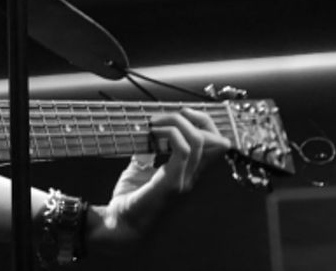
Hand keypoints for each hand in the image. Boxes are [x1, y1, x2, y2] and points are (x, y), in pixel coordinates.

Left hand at [91, 107, 230, 251]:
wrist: (119, 224)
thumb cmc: (129, 199)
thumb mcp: (139, 168)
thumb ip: (146, 152)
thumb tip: (144, 133)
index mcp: (187, 173)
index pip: (214, 146)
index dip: (205, 123)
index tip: (183, 112)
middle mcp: (190, 177)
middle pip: (216, 141)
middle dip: (200, 118)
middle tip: (176, 112)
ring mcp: (183, 181)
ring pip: (199, 141)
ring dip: (178, 122)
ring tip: (157, 121)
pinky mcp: (171, 183)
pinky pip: (183, 150)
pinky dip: (170, 133)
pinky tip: (153, 132)